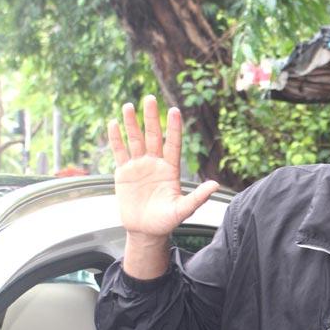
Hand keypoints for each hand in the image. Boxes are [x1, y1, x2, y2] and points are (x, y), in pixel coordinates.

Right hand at [108, 95, 218, 239]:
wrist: (145, 231)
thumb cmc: (166, 221)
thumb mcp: (183, 210)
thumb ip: (197, 197)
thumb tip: (216, 185)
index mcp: (171, 170)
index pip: (173, 144)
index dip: (173, 128)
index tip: (175, 111)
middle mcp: (155, 163)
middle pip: (153, 136)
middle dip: (151, 118)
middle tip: (150, 98)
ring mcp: (139, 166)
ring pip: (135, 140)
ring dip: (132, 123)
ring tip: (129, 106)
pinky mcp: (123, 172)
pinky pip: (119, 152)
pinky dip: (116, 139)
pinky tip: (113, 124)